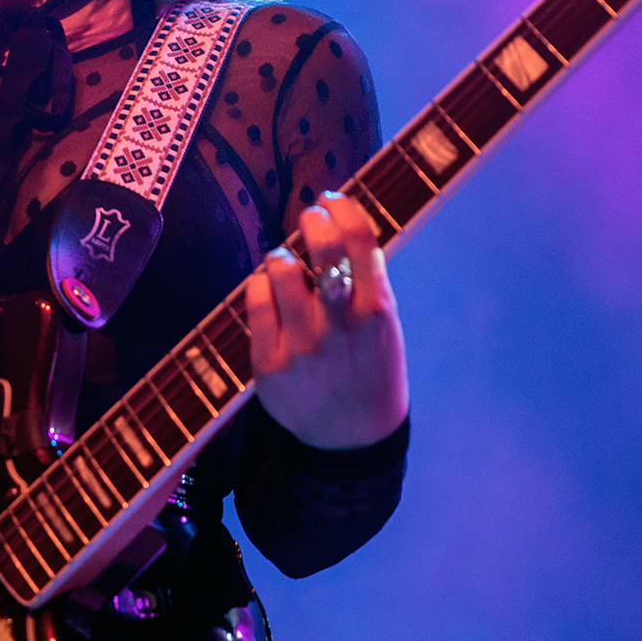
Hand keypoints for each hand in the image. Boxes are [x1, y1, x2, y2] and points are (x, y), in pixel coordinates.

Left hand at [244, 193, 409, 449]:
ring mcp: (303, 346)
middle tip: (310, 217)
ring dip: (281, 256)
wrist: (352, 441)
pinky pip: (255, 300)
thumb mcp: (385, 328)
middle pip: (323, 248)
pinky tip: (269, 290)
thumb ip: (369, 283)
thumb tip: (345, 228)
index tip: (334, 201)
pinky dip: (261, 285)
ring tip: (285, 264)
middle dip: (313, 220)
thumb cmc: (370, 372)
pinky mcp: (270, 363)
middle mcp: (340, 327)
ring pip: (281, 270)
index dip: (344, 209)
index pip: (361, 240)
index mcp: (377, 313)